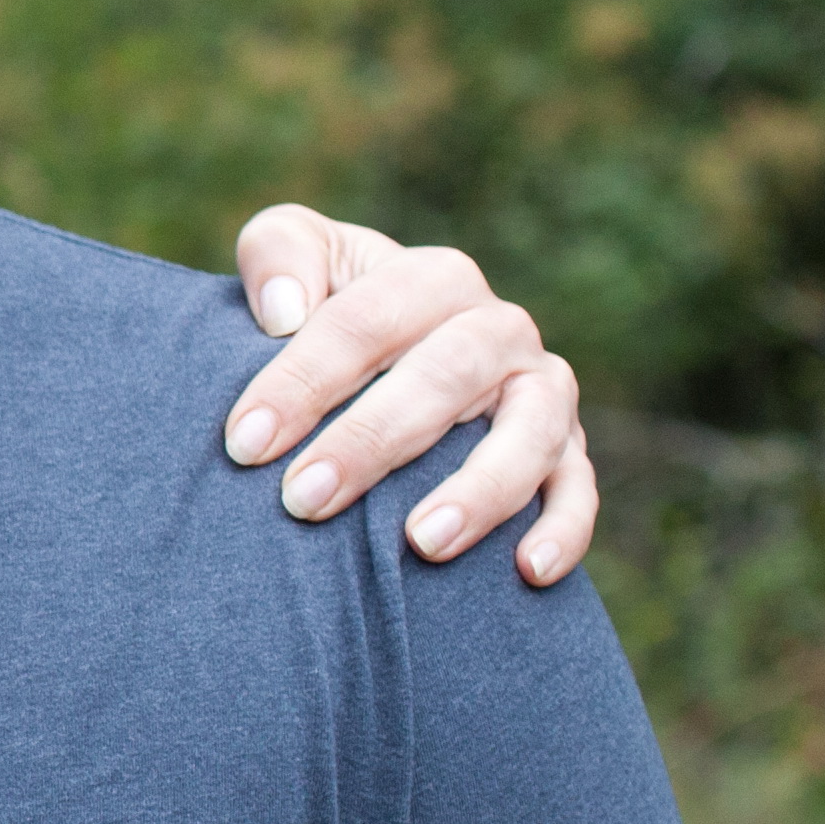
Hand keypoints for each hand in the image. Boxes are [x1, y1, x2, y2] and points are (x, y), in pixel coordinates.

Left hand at [220, 211, 599, 585]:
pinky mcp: (567, 451)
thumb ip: (279, 254)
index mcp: (431, 280)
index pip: (366, 322)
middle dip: (371, 440)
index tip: (245, 443)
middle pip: (445, 375)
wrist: (386, 361)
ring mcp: (541, 391)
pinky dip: (565, 526)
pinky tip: (529, 570)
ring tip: (422, 542)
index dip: (303, 380)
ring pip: (531, 431)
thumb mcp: (295, 255)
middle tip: (302, 499)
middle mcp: (498, 328)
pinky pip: (579, 489)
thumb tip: (283, 311)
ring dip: (481, 489)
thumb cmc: (324, 314)